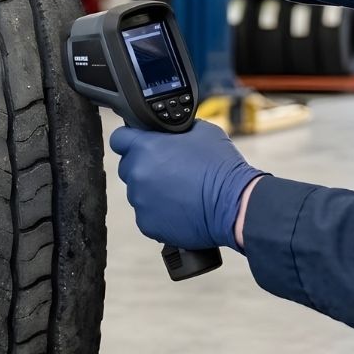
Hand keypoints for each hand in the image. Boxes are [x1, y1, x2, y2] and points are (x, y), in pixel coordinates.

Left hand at [110, 120, 264, 250]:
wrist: (235, 205)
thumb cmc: (222, 167)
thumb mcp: (202, 131)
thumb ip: (176, 129)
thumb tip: (167, 131)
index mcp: (146, 147)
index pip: (119, 139)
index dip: (128, 140)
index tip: (136, 143)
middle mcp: (138, 173)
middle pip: (128, 166)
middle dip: (144, 166)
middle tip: (169, 170)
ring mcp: (140, 201)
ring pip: (138, 192)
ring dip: (152, 190)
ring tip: (179, 191)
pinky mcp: (147, 223)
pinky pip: (146, 214)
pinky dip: (159, 212)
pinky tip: (179, 208)